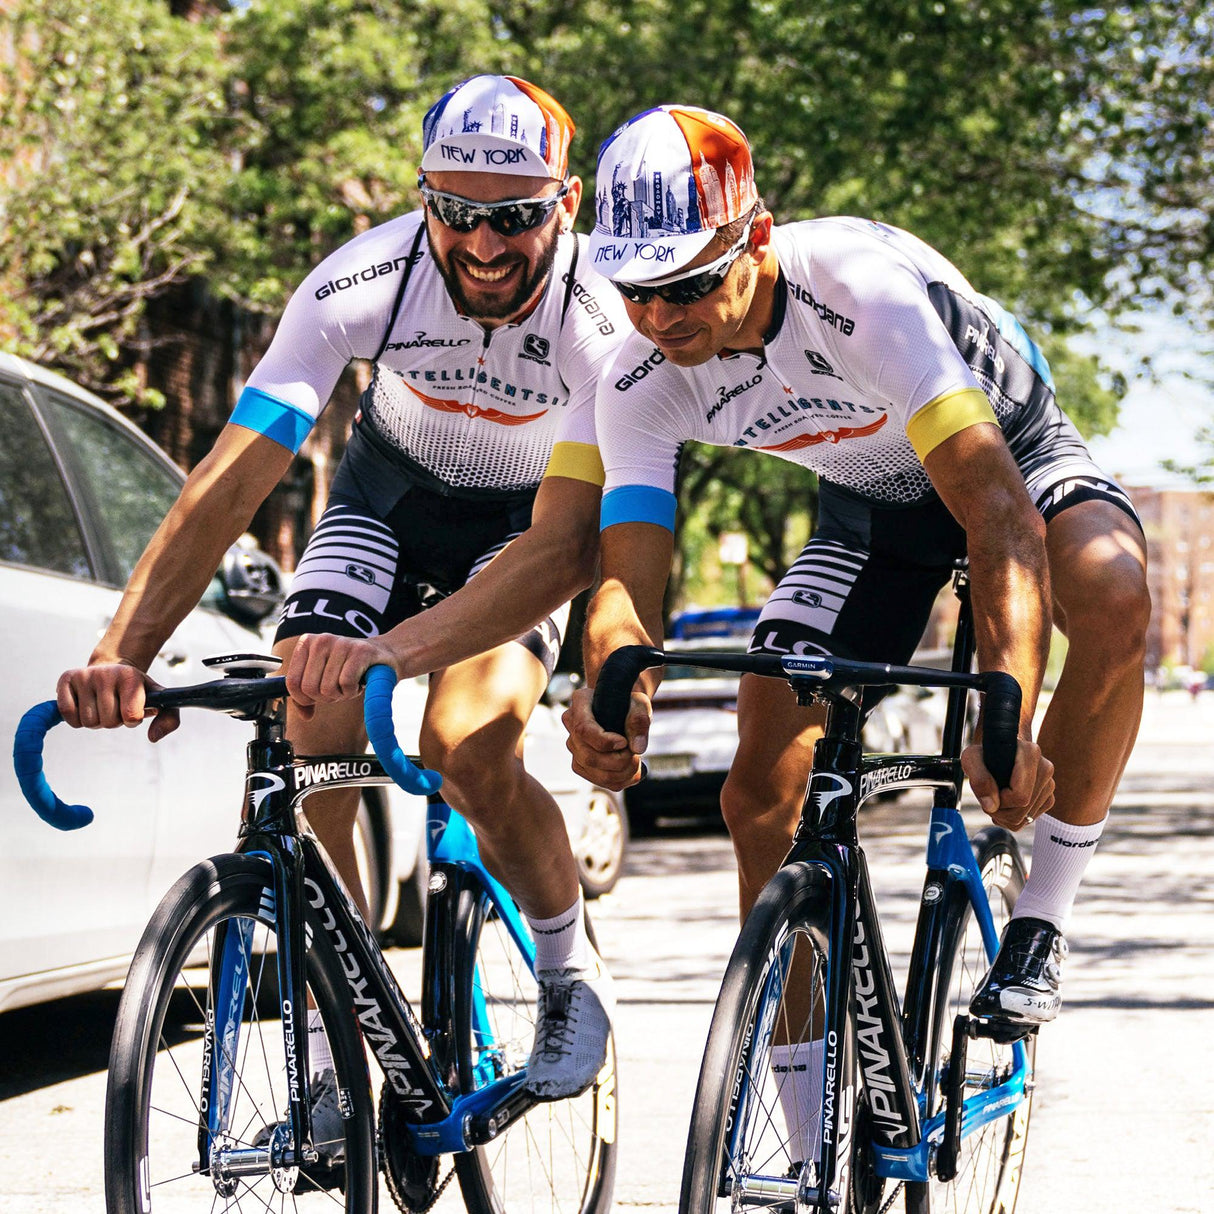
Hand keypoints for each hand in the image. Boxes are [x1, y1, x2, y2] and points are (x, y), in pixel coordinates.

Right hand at [57, 662, 178, 741]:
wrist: (113, 670)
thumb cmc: (136, 690)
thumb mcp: (159, 700)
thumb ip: (169, 719)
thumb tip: (153, 738)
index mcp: (131, 677)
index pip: (131, 716)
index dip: (132, 720)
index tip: (133, 708)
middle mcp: (107, 673)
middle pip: (107, 722)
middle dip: (113, 721)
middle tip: (115, 706)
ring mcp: (85, 675)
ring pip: (88, 721)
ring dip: (96, 720)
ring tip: (101, 705)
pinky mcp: (66, 679)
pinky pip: (67, 714)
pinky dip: (76, 719)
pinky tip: (84, 705)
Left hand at [285, 633, 399, 716]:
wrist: (386, 656)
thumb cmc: (351, 668)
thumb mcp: (322, 678)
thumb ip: (306, 696)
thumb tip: (305, 715)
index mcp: (306, 643)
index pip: (292, 682)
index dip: (304, 698)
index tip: (318, 695)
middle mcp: (321, 640)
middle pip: (309, 688)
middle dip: (325, 697)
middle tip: (339, 688)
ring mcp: (341, 643)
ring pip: (327, 688)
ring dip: (341, 694)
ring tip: (350, 682)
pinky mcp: (360, 651)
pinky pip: (346, 684)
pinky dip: (353, 691)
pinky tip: (359, 681)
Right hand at [562, 685, 650, 790]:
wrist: (625, 710)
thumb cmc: (630, 704)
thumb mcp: (639, 704)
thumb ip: (639, 720)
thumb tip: (637, 748)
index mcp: (581, 701)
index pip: (583, 729)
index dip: (605, 742)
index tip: (625, 743)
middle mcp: (571, 724)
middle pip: (588, 756)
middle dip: (618, 761)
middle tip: (636, 753)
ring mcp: (574, 746)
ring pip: (593, 771)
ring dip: (621, 773)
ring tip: (636, 760)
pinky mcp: (582, 763)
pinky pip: (598, 780)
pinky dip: (620, 780)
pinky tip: (632, 770)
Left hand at [962, 737, 1054, 830]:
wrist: (997, 753)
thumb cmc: (984, 754)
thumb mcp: (971, 759)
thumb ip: (978, 779)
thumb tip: (991, 806)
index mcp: (1030, 754)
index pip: (1020, 796)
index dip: (1000, 801)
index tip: (990, 792)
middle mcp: (1045, 768)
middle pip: (1023, 810)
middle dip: (1001, 811)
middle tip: (989, 798)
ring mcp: (1049, 784)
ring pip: (1027, 818)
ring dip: (1006, 815)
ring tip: (996, 799)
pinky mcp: (1048, 797)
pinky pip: (1030, 819)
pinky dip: (1014, 817)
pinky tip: (1005, 804)